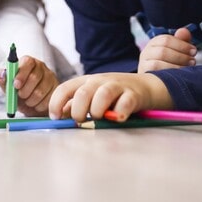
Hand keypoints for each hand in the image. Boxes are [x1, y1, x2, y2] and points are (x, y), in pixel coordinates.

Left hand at [0, 56, 58, 116]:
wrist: (30, 106)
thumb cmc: (18, 93)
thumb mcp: (7, 87)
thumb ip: (2, 79)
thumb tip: (0, 74)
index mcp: (28, 62)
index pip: (27, 61)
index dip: (21, 74)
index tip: (15, 85)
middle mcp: (41, 67)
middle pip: (34, 77)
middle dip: (24, 91)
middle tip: (20, 95)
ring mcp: (50, 77)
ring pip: (40, 91)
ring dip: (30, 100)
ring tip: (27, 100)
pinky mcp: (57, 89)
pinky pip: (48, 100)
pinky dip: (38, 105)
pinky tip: (36, 103)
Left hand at [48, 72, 171, 122]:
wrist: (145, 86)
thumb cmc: (113, 95)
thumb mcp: (92, 95)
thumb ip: (75, 104)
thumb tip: (60, 115)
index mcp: (86, 81)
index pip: (65, 88)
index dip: (56, 103)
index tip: (56, 118)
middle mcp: (99, 81)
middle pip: (82, 93)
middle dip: (78, 111)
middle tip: (82, 121)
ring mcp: (117, 86)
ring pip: (102, 95)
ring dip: (97, 111)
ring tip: (100, 118)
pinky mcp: (133, 95)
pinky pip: (124, 104)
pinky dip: (119, 114)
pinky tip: (117, 118)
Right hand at [137, 27, 196, 72]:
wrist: (156, 82)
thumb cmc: (170, 63)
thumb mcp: (177, 50)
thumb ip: (181, 41)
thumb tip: (185, 31)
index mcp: (154, 43)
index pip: (166, 40)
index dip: (182, 45)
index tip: (194, 51)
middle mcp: (146, 53)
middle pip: (162, 51)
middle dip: (180, 56)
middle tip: (192, 61)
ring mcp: (143, 65)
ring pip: (157, 64)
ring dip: (175, 66)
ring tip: (187, 69)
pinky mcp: (145, 77)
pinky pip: (156, 75)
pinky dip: (169, 75)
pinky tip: (179, 77)